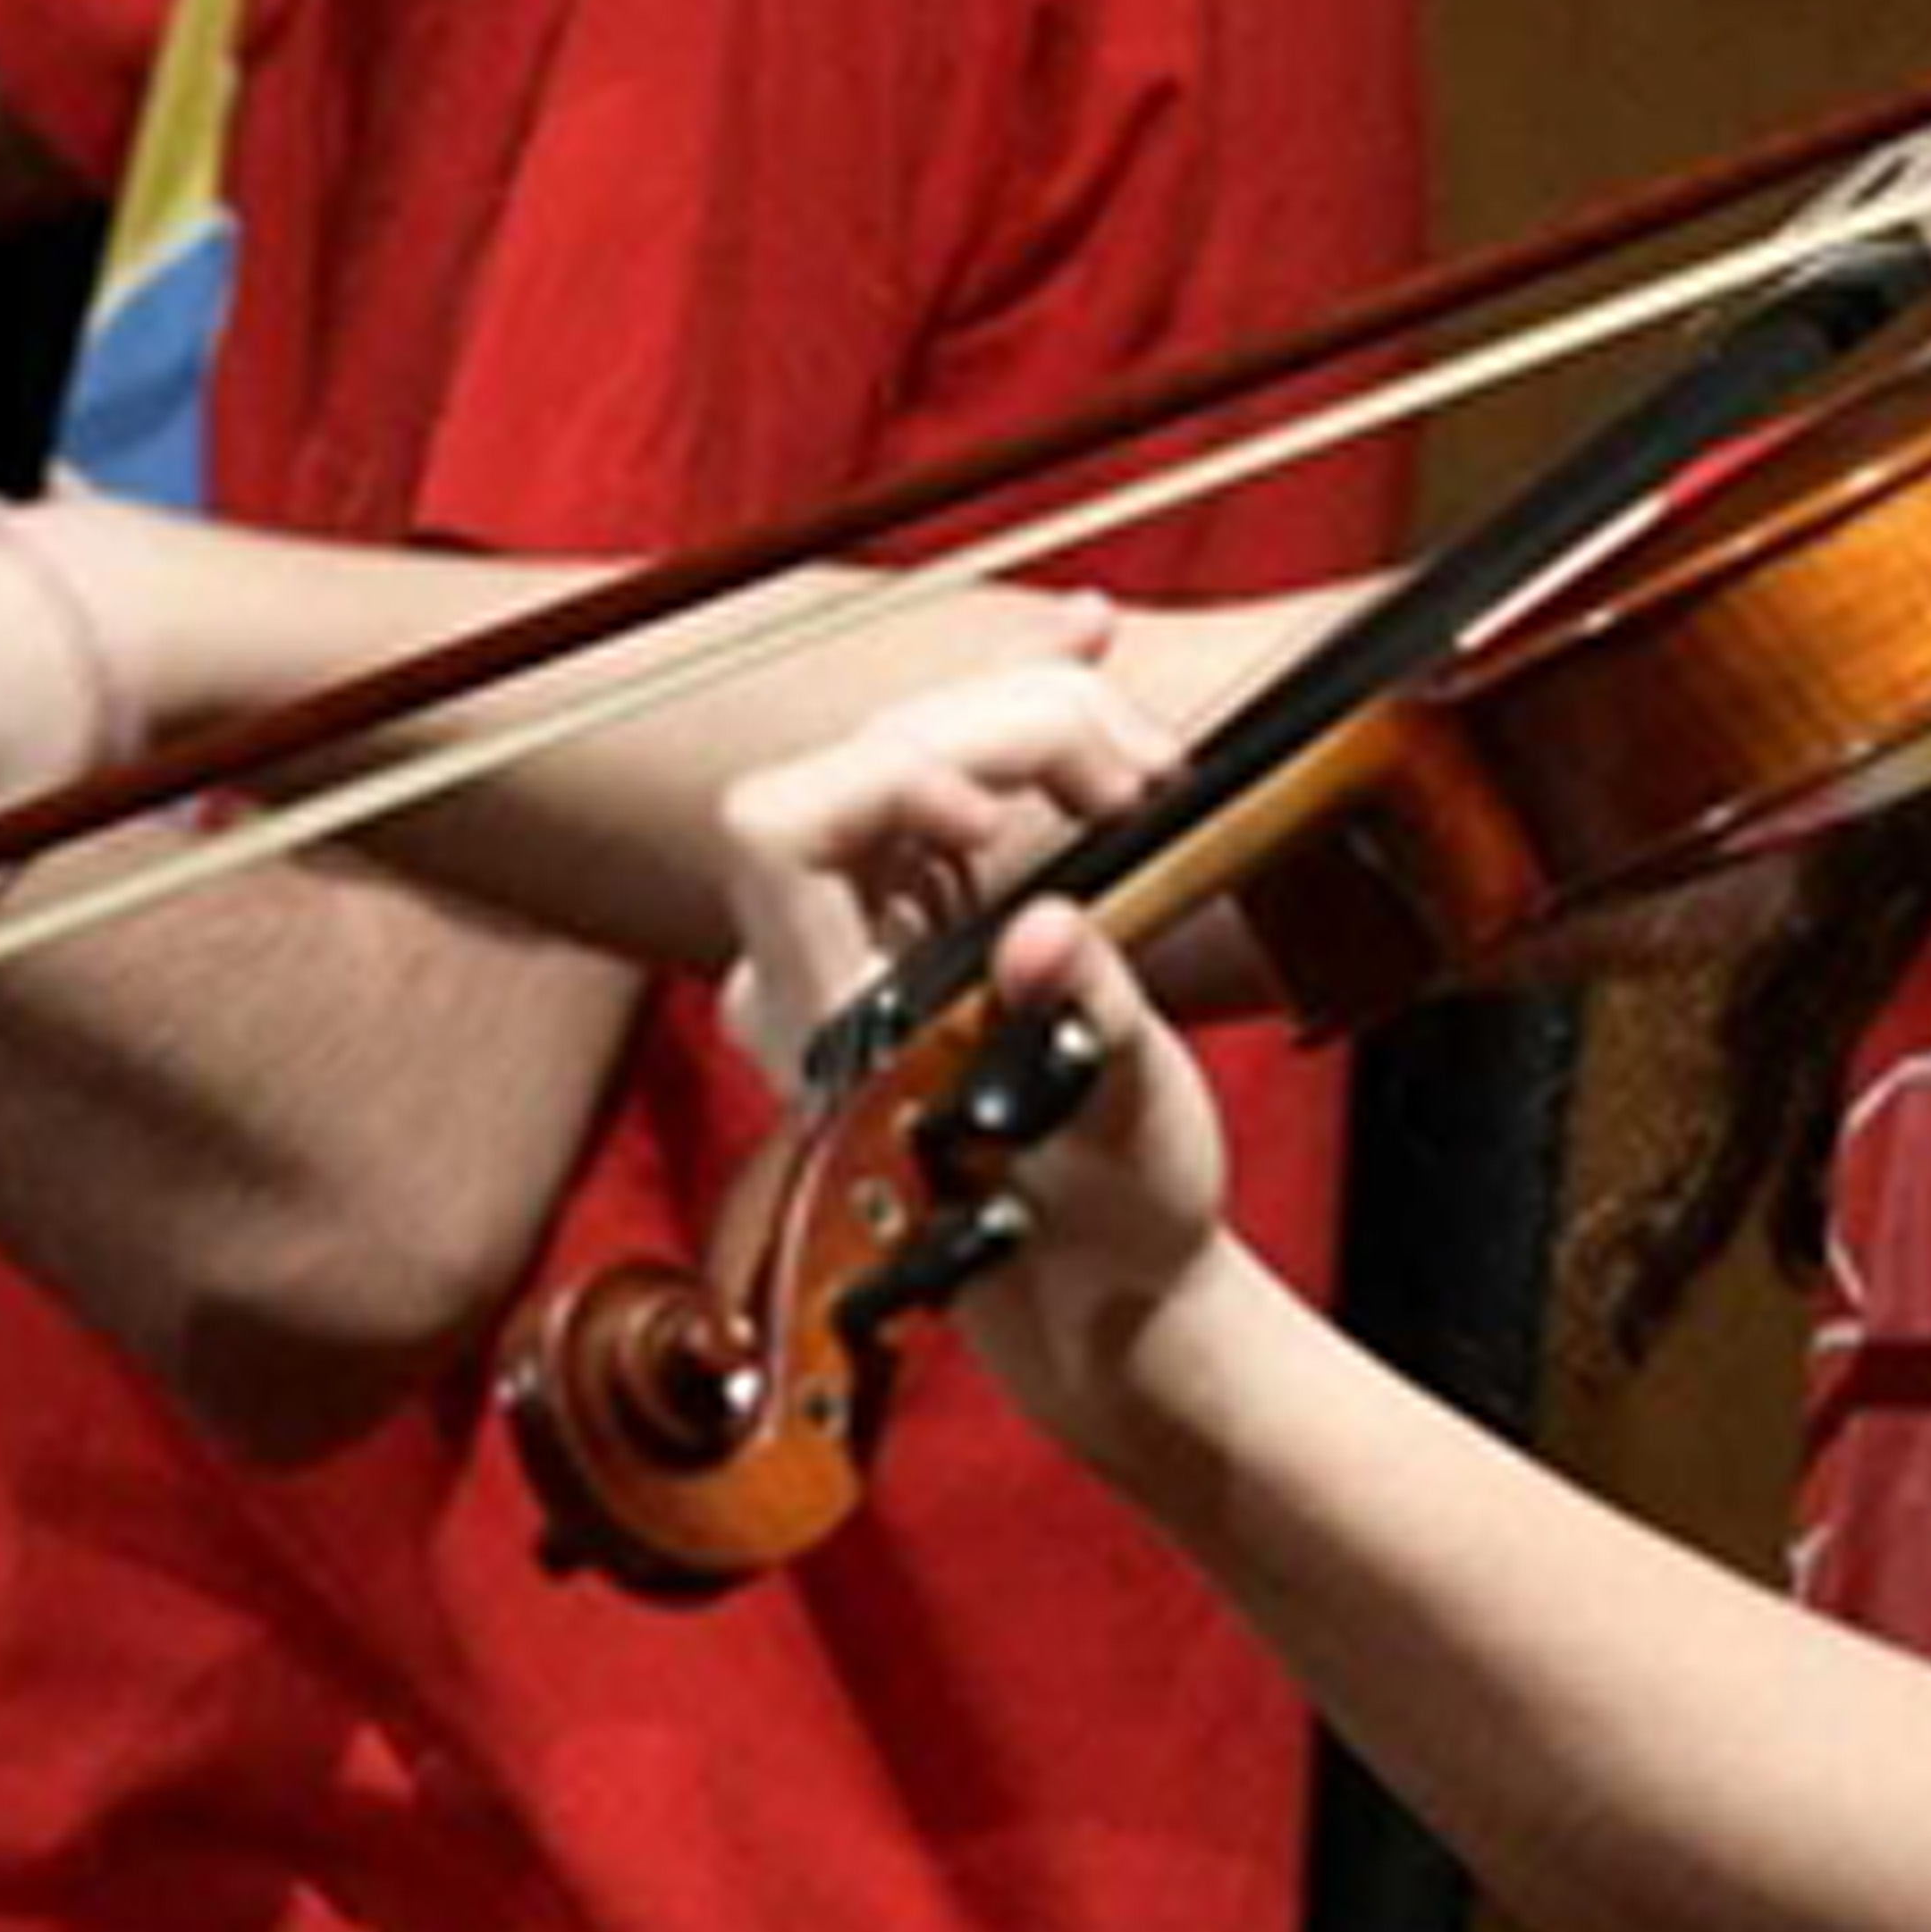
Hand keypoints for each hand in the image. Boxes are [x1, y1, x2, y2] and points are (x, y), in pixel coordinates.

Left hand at [706, 665, 1244, 1431]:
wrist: (1101, 1290)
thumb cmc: (1100, 1235)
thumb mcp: (1116, 1138)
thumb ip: (1078, 1027)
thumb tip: (1050, 932)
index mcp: (827, 1029)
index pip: (778, 833)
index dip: (877, 783)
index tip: (999, 810)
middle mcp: (816, 968)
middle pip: (868, 762)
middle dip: (1011, 731)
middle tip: (1143, 777)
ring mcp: (862, 931)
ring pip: (916, 750)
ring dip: (1037, 717)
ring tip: (1152, 755)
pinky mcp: (921, 909)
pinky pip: (950, 775)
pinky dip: (1023, 715)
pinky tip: (1089, 642)